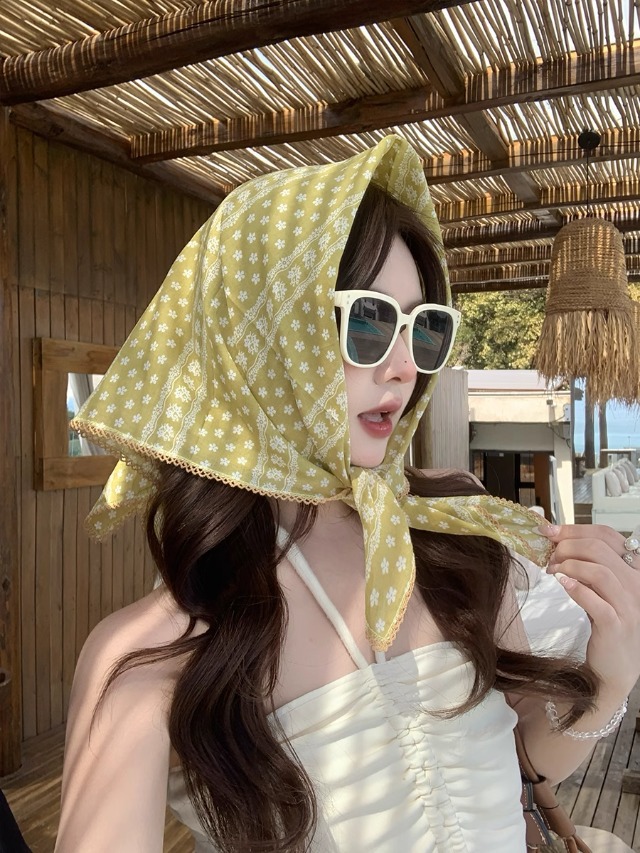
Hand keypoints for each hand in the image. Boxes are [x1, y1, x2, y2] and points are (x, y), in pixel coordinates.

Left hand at [539, 523, 639, 697]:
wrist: (616, 667)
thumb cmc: (606, 624)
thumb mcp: (600, 588)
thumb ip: (587, 566)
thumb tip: (556, 541)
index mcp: (633, 570)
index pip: (607, 535)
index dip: (575, 529)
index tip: (549, 530)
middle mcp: (636, 584)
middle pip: (600, 548)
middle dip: (567, 546)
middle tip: (548, 556)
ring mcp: (629, 606)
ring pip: (599, 571)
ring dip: (568, 565)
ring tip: (552, 571)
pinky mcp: (616, 626)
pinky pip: (596, 601)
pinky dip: (576, 589)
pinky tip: (562, 584)